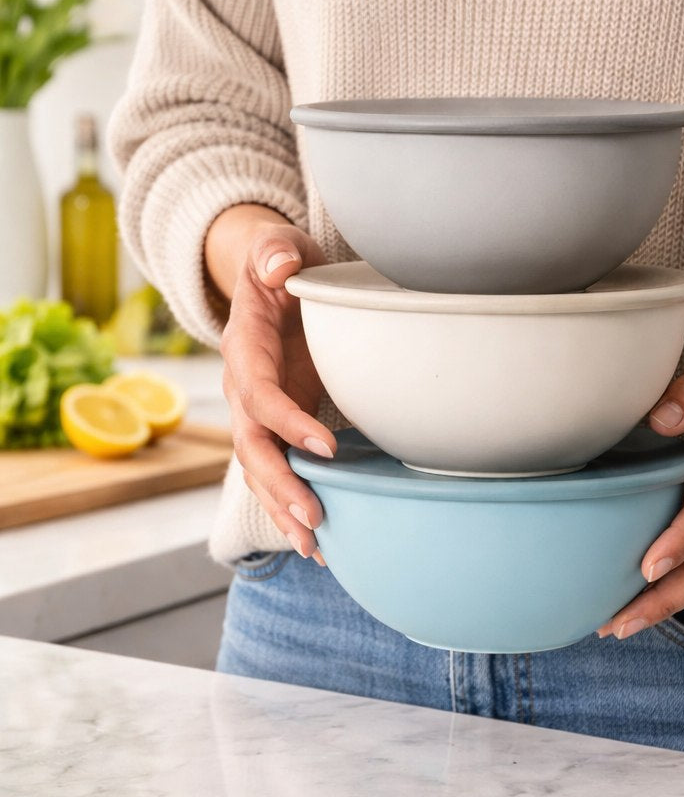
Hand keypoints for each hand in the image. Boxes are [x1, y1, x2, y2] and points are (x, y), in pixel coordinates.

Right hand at [207, 205, 336, 564]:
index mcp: (245, 349)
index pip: (259, 394)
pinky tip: (318, 542)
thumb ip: (276, 252)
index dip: (286, 422)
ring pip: (261, 470)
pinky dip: (292, 506)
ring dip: (285, 509)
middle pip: (252, 447)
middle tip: (314, 520)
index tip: (326, 447)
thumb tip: (278, 268)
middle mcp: (243, 388)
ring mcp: (256, 412)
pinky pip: (277, 471)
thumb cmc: (280, 264)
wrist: (271, 282)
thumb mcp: (277, 247)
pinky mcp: (275, 426)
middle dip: (281, 486)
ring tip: (315, 549)